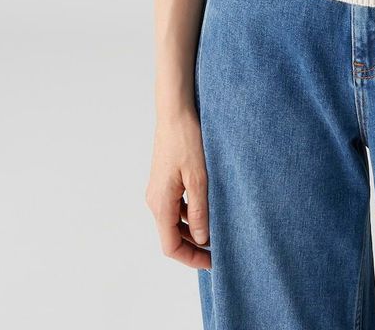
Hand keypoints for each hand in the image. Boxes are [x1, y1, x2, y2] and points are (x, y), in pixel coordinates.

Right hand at [145, 106, 211, 268]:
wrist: (174, 112)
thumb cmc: (186, 140)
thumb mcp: (199, 178)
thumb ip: (199, 211)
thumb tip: (201, 238)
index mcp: (161, 203)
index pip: (170, 246)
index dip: (191, 259)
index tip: (213, 262)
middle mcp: (155, 200)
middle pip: (171, 236)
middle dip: (193, 247)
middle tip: (219, 249)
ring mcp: (158, 190)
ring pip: (173, 222)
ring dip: (192, 230)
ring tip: (218, 230)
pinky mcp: (164, 180)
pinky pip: (175, 206)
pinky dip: (189, 214)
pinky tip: (208, 208)